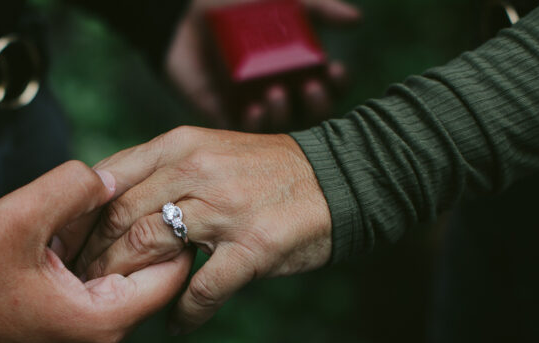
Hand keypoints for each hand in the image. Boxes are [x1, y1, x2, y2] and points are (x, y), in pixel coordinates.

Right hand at [0, 160, 193, 342]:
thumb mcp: (20, 216)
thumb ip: (74, 186)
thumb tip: (111, 179)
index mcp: (103, 322)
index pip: (173, 276)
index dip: (172, 231)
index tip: (160, 195)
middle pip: (148, 280)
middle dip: (135, 236)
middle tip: (117, 195)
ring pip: (119, 286)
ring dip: (106, 248)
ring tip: (81, 213)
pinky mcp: (62, 338)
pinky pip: (93, 296)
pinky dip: (86, 265)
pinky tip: (61, 236)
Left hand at [75, 126, 330, 333]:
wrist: (341, 178)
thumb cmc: (266, 173)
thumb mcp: (208, 151)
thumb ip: (160, 172)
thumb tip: (105, 204)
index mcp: (180, 146)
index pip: (108, 182)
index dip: (79, 220)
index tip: (64, 251)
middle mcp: (196, 171)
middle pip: (120, 217)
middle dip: (92, 259)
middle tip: (77, 289)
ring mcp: (225, 209)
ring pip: (149, 249)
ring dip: (125, 286)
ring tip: (115, 308)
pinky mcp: (253, 246)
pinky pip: (201, 288)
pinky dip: (182, 313)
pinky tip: (175, 326)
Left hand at [166, 0, 359, 130]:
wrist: (183, 15)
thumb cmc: (232, 6)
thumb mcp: (279, 1)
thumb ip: (316, 7)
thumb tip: (356, 20)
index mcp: (296, 71)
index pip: (328, 88)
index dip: (338, 85)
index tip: (337, 70)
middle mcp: (278, 94)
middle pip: (308, 116)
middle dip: (317, 106)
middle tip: (311, 88)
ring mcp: (251, 108)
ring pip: (279, 129)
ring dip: (284, 115)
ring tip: (276, 93)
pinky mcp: (222, 118)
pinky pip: (243, 134)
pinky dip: (253, 125)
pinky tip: (255, 109)